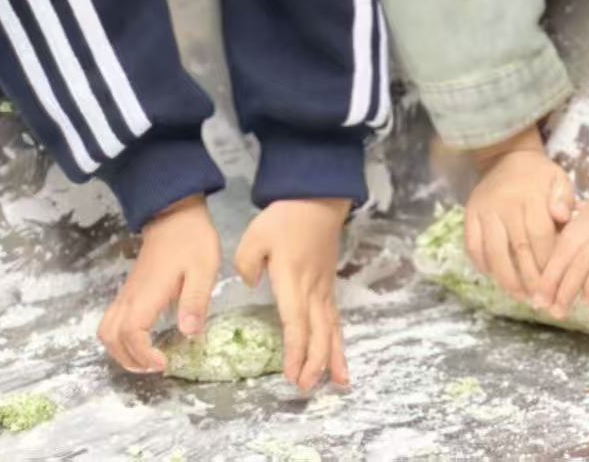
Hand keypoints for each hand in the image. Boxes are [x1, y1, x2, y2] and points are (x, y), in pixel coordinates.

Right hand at [99, 194, 219, 374]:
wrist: (175, 214)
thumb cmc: (192, 240)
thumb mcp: (204, 269)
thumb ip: (195, 301)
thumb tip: (189, 333)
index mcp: (147, 294)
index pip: (132, 333)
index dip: (144, 354)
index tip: (165, 362)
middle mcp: (130, 297)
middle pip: (111, 338)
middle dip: (130, 360)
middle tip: (156, 366)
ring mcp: (126, 294)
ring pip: (107, 331)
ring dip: (121, 352)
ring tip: (148, 359)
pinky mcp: (129, 291)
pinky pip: (113, 321)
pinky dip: (122, 339)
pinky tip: (145, 341)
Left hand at [236, 198, 350, 391]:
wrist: (317, 199)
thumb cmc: (286, 218)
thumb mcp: (255, 236)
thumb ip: (247, 264)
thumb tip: (251, 283)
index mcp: (293, 281)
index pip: (296, 322)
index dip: (295, 351)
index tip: (290, 374)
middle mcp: (313, 291)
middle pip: (318, 333)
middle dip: (314, 363)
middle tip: (304, 388)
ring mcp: (324, 290)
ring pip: (332, 330)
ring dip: (334, 358)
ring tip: (338, 384)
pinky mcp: (329, 287)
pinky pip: (336, 320)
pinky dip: (340, 342)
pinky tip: (341, 359)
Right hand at [463, 126, 574, 304]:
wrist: (505, 157)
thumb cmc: (538, 175)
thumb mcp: (558, 178)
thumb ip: (565, 197)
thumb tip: (564, 216)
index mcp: (530, 196)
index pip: (540, 237)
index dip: (548, 264)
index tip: (558, 285)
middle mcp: (505, 205)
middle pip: (518, 250)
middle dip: (531, 280)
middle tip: (541, 302)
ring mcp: (484, 211)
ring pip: (494, 253)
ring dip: (507, 280)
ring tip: (521, 298)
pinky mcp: (469, 216)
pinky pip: (473, 247)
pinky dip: (483, 266)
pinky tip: (497, 279)